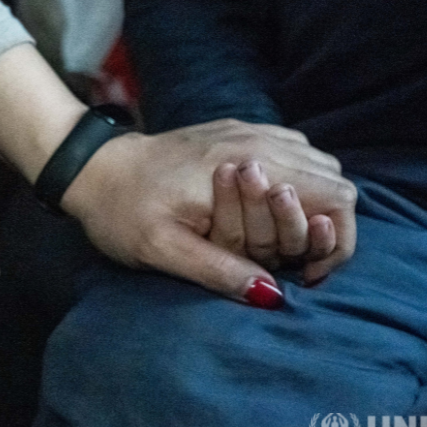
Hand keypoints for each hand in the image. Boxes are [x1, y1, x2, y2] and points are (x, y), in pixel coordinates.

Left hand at [60, 119, 356, 304]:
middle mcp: (255, 140)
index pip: (335, 196)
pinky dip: (297, 182)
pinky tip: (270, 208)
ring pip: (318, 163)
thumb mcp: (161, 249)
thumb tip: (272, 295)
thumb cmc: (122, 210)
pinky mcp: (236, 131)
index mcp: (245, 165)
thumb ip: (218, 270)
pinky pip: (292, 151)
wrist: (91, 167)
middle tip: (294, 262)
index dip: (334, 242)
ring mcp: (247, 130)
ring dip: (313, 204)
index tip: (305, 273)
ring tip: (282, 239)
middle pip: (335, 179)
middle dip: (327, 226)